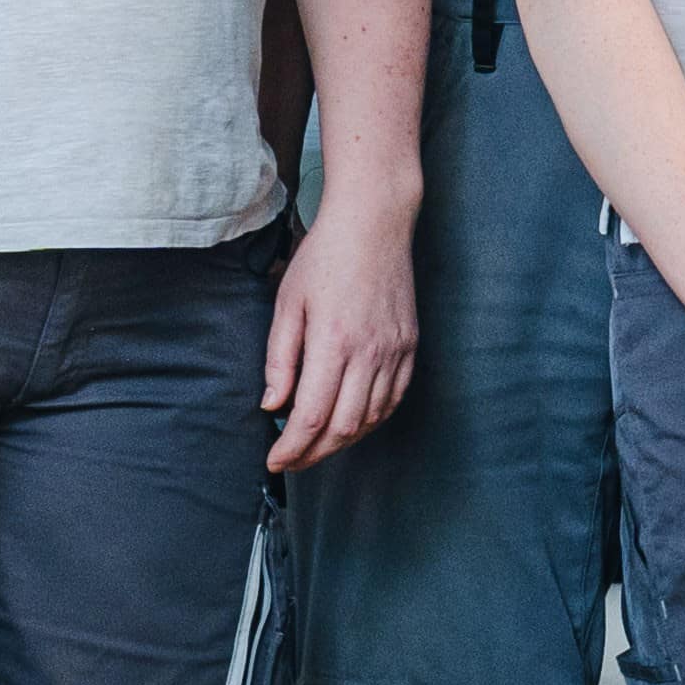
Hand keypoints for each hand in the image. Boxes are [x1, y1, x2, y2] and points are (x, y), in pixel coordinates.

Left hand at [260, 199, 420, 470]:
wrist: (375, 223)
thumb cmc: (324, 257)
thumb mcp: (287, 303)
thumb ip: (280, 358)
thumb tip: (273, 405)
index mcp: (334, 341)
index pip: (312, 416)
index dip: (291, 447)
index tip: (274, 461)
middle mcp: (370, 352)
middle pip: (344, 427)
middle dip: (314, 453)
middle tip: (291, 460)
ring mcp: (396, 351)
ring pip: (372, 419)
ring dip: (343, 441)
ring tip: (317, 446)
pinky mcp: (410, 346)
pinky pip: (394, 398)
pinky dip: (372, 420)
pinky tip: (353, 422)